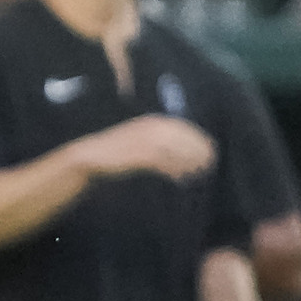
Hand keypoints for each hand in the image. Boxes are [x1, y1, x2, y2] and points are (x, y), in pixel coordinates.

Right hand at [84, 115, 219, 180]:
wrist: (89, 157)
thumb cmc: (119, 152)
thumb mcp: (141, 141)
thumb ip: (162, 142)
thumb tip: (189, 152)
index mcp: (150, 121)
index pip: (182, 126)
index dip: (199, 137)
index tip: (212, 148)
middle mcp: (147, 128)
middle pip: (180, 137)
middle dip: (198, 149)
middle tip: (210, 162)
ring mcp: (140, 141)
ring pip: (173, 150)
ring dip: (189, 160)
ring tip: (200, 171)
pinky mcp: (134, 156)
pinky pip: (160, 162)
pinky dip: (173, 170)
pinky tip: (181, 179)